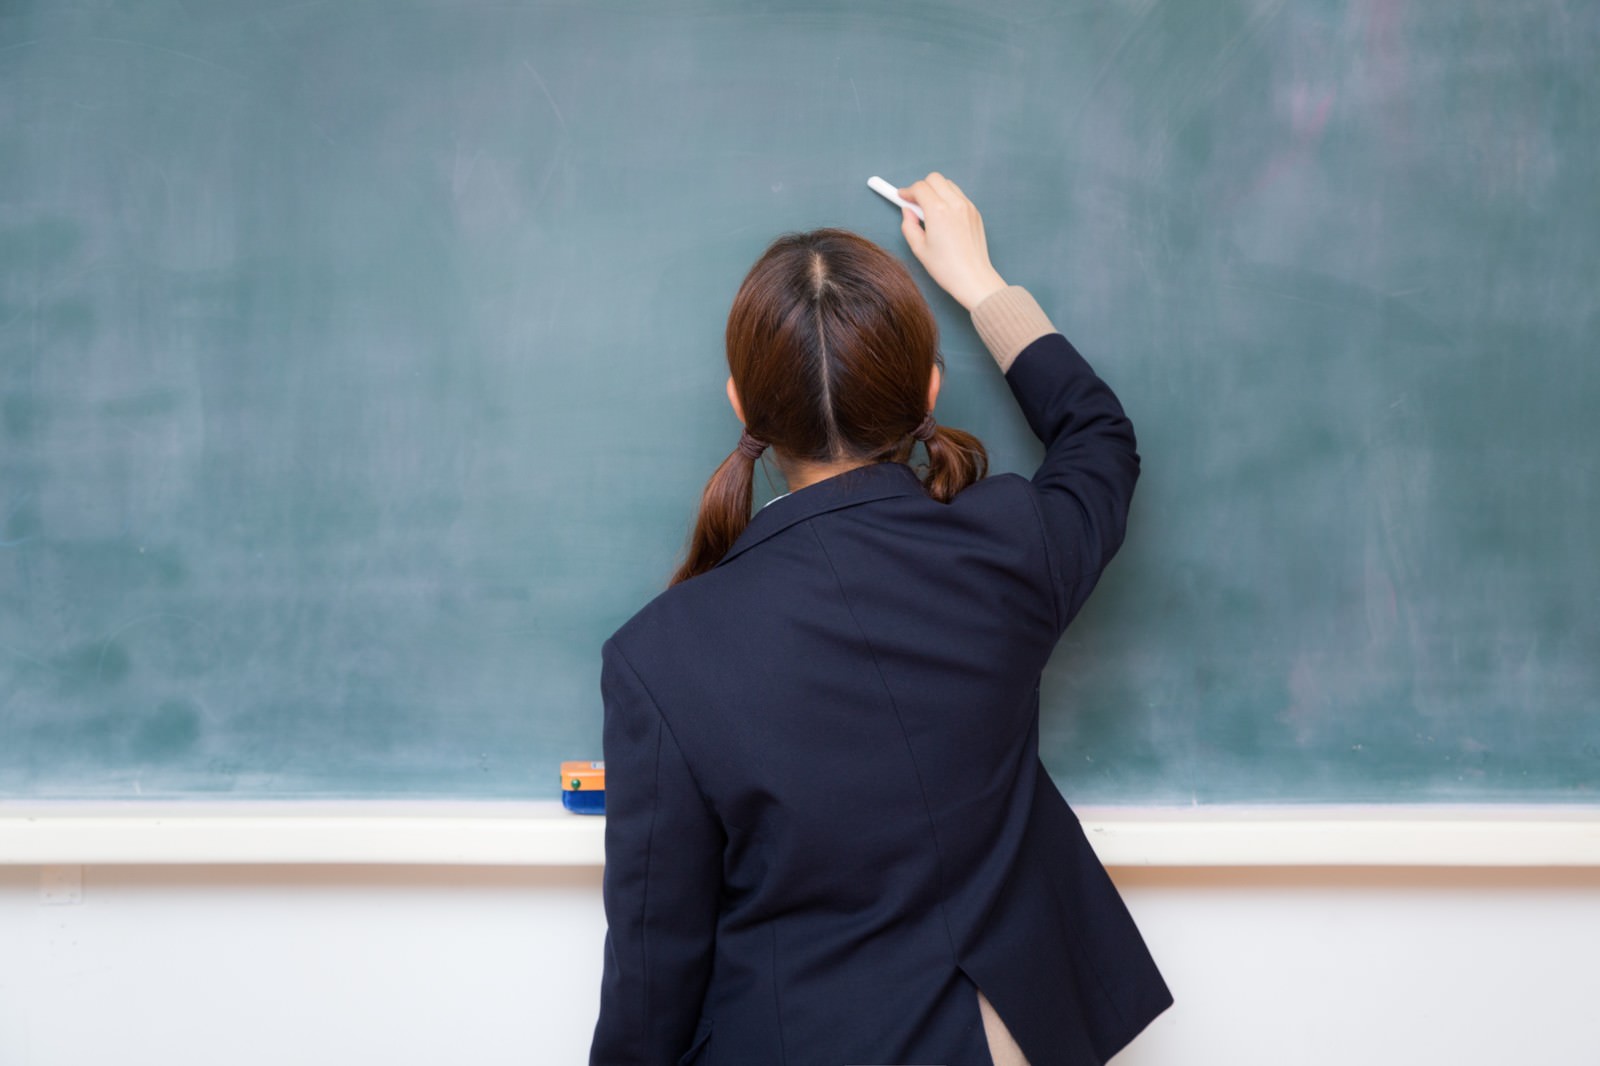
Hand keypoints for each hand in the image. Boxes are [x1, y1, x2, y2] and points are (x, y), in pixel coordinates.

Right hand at [898, 173, 1008, 311]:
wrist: (973, 278)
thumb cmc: (946, 268)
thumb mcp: (919, 248)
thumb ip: (909, 225)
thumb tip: (908, 212)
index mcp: (938, 211)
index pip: (920, 188)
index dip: (907, 191)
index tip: (902, 197)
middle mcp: (955, 204)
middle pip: (934, 179)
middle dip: (922, 187)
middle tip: (915, 203)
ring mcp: (967, 207)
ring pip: (948, 185)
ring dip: (936, 191)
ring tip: (930, 211)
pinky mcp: (975, 213)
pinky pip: (959, 196)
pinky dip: (948, 199)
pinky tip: (944, 217)